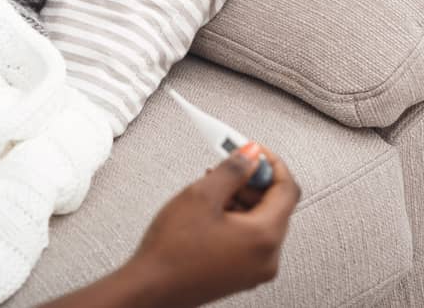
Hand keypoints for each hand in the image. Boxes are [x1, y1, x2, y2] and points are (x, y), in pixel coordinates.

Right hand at [128, 145, 301, 307]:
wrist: (152, 287)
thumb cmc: (172, 251)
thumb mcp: (201, 196)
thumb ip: (232, 170)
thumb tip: (250, 156)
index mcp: (264, 236)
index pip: (287, 189)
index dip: (272, 164)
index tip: (255, 152)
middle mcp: (268, 257)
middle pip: (275, 206)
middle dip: (252, 182)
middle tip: (228, 167)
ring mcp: (256, 269)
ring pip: (261, 222)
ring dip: (241, 200)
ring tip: (212, 190)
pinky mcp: (241, 274)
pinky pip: (250, 239)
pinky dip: (236, 220)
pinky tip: (210, 213)